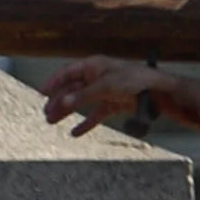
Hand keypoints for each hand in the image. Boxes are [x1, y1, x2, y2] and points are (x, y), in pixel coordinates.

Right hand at [36, 57, 182, 141]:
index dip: (54, 82)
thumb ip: (83, 95)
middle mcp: (97, 77)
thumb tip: (62, 103)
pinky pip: (95, 114)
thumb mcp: (105, 86)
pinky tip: (76, 132)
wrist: (158, 92)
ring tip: (53, 122)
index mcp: (94, 66)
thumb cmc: (133, 81)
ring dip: (67, 111)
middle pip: (72, 88)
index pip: (68, 72)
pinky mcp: (113, 104)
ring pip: (81, 101)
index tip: (41, 93)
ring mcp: (105, 91)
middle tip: (46, 114)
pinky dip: (86, 123)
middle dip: (58, 101)